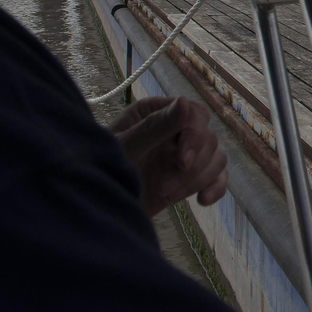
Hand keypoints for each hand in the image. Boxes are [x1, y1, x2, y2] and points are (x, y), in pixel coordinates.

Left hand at [108, 96, 228, 217]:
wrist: (94, 209)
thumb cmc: (98, 173)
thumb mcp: (124, 149)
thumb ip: (154, 127)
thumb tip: (184, 103)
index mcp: (155, 112)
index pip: (194, 114)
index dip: (195, 137)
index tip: (182, 162)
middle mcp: (172, 129)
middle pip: (208, 138)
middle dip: (193, 166)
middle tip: (166, 188)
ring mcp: (182, 154)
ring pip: (216, 157)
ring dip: (197, 180)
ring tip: (167, 196)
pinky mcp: (188, 177)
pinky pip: (217, 176)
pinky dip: (215, 188)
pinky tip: (201, 200)